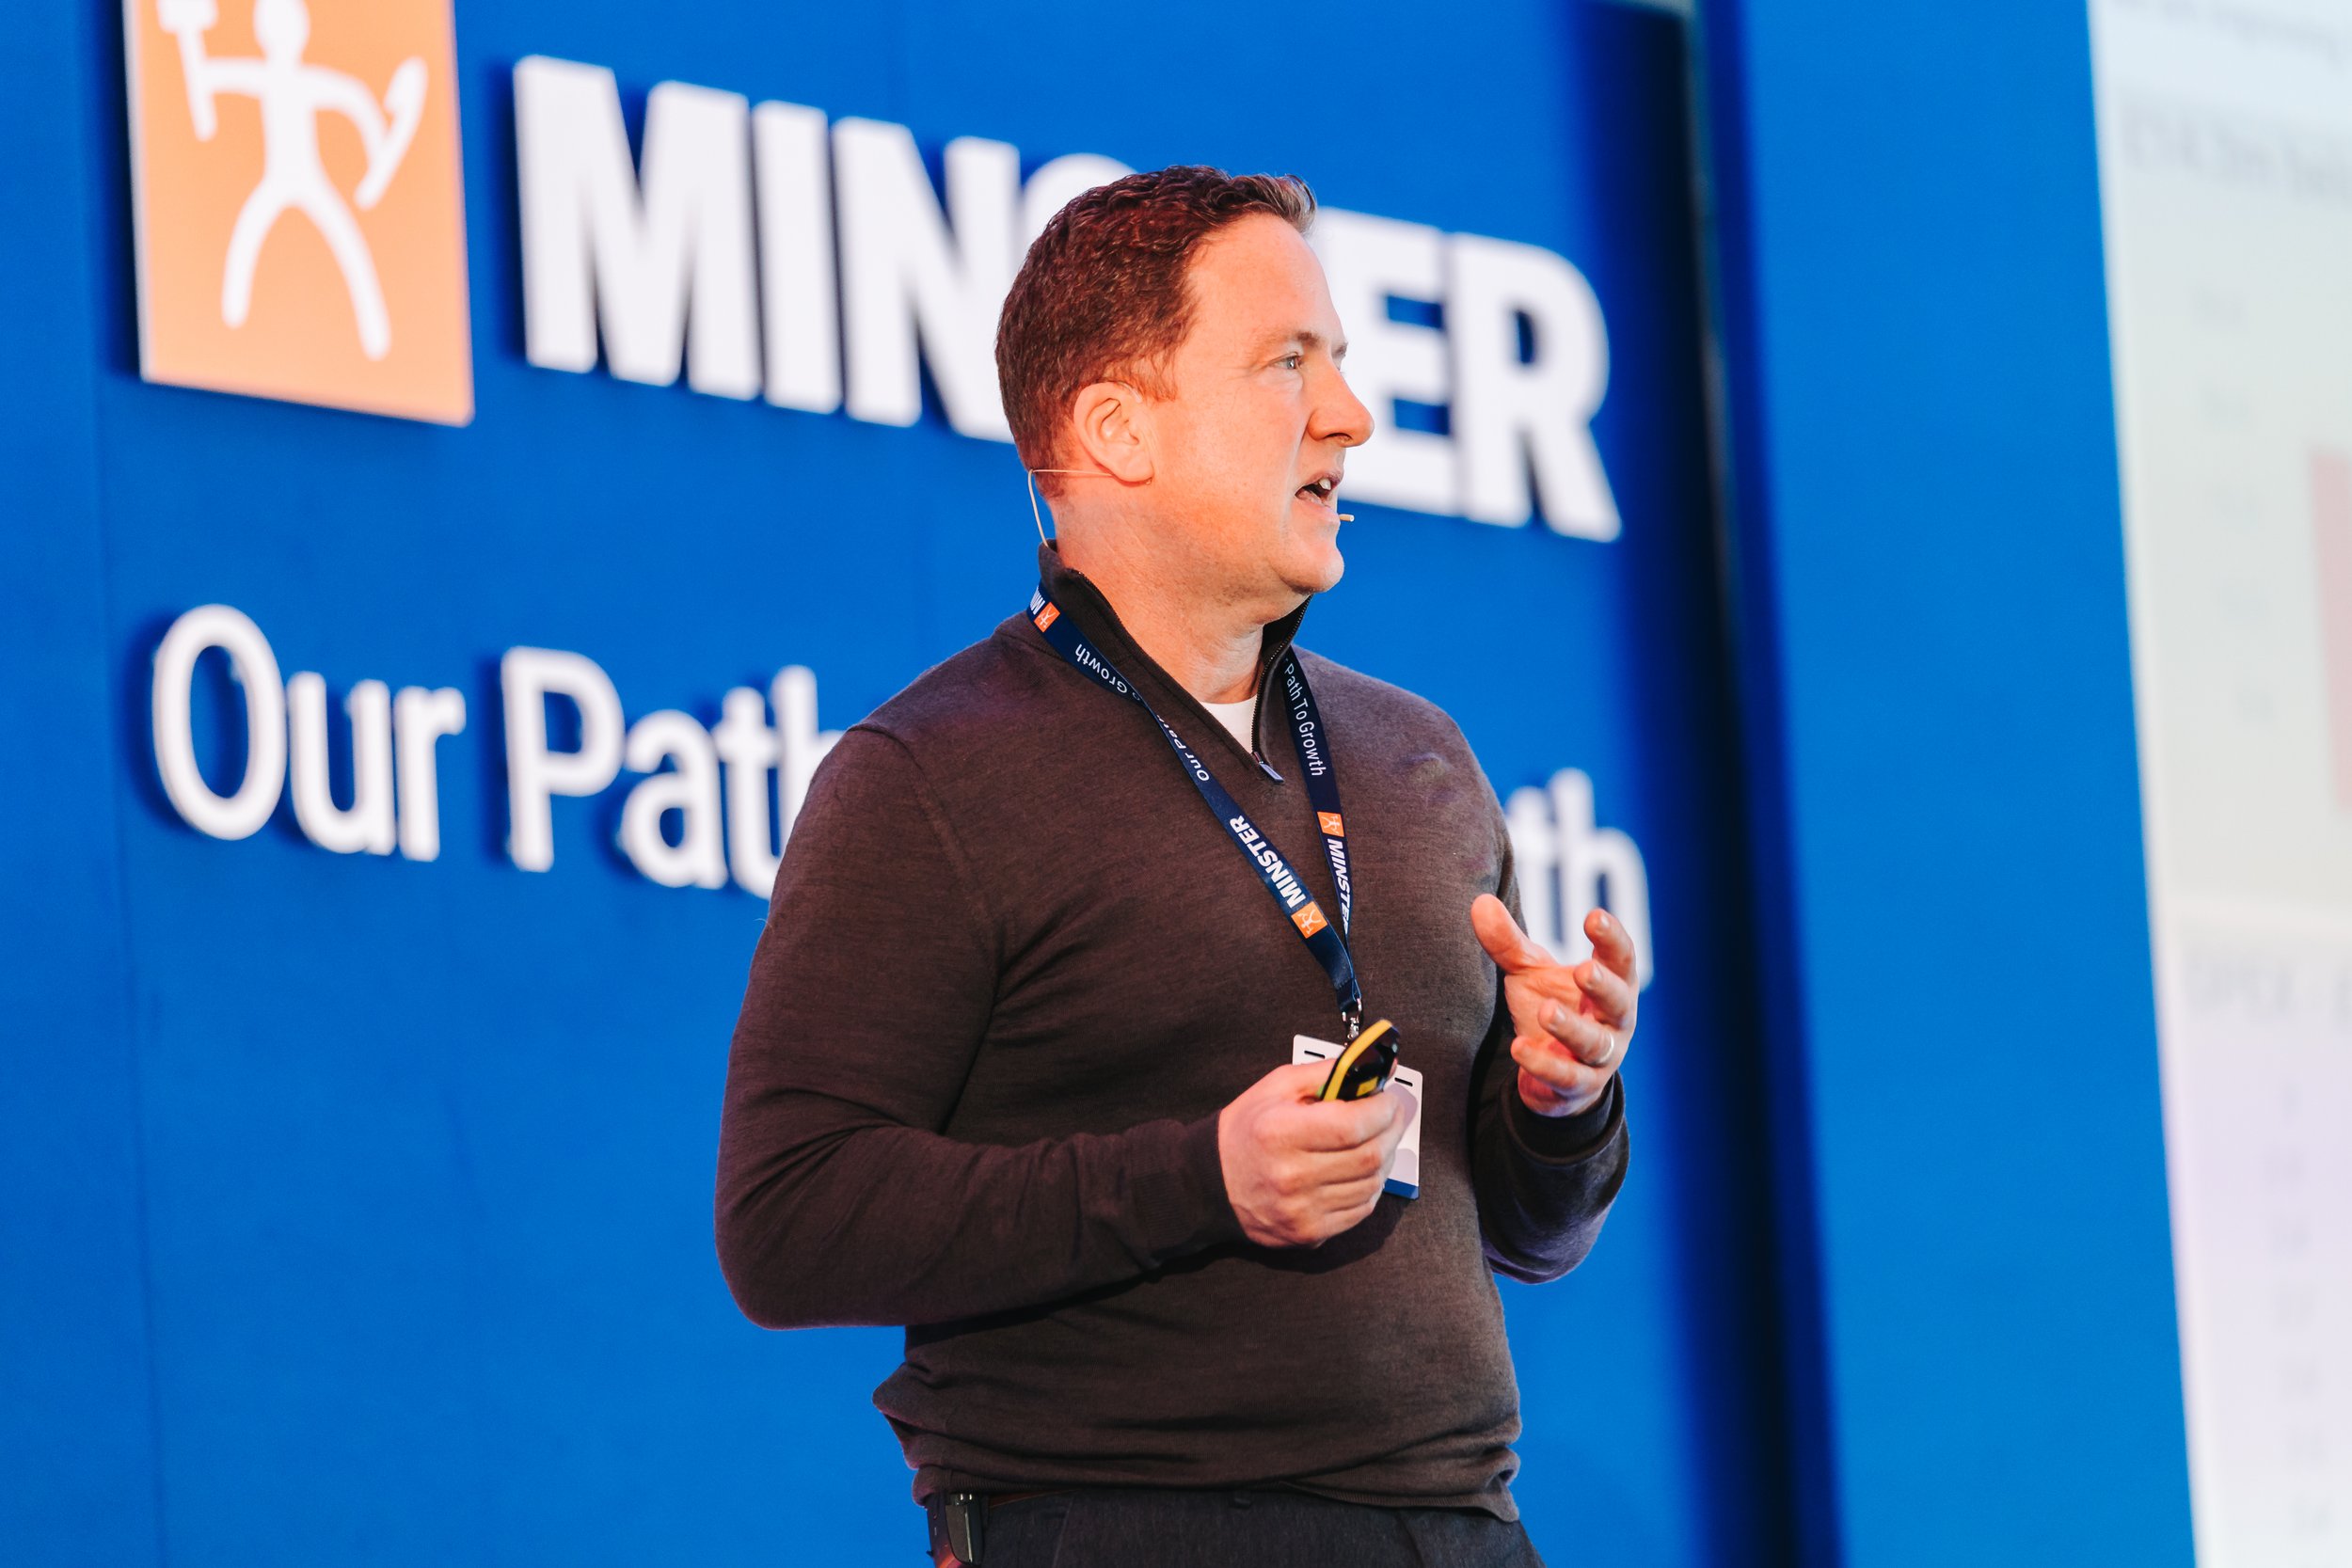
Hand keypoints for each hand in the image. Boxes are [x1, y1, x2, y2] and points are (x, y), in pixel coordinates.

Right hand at [1217, 1061, 1416, 1246]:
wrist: (1211, 1182)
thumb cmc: (1248, 1129)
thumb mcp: (1279, 1086)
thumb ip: (1329, 1073)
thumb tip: (1379, 1068)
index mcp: (1280, 1132)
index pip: (1353, 1126)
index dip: (1383, 1110)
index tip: (1387, 1097)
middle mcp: (1291, 1176)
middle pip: (1370, 1157)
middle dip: (1393, 1130)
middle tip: (1392, 1114)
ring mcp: (1301, 1210)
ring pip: (1371, 1185)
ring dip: (1386, 1158)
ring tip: (1378, 1139)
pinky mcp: (1309, 1234)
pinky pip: (1361, 1210)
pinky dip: (1371, 1186)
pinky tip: (1362, 1169)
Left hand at [1471, 894, 1637, 1117]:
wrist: (1555, 1074)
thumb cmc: (1553, 1007)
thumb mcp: (1531, 974)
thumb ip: (1509, 943)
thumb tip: (1480, 903)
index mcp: (1612, 985)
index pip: (1621, 958)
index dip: (1612, 938)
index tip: (1594, 917)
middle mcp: (1615, 1021)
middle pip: (1619, 1001)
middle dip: (1603, 986)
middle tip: (1582, 970)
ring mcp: (1600, 1057)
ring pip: (1594, 1043)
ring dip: (1571, 1027)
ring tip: (1547, 1011)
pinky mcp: (1578, 1086)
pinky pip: (1566, 1078)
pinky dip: (1544, 1064)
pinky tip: (1520, 1048)